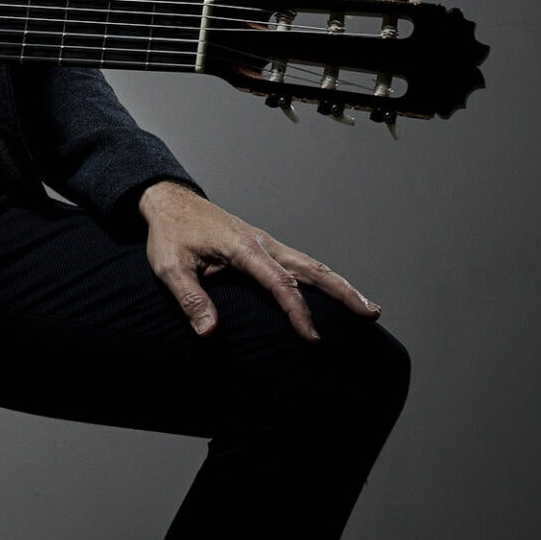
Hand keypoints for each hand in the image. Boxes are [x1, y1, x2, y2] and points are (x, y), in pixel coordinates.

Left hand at [137, 179, 379, 341]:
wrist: (171, 203)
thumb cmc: (170, 233)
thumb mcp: (170, 266)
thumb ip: (190, 298)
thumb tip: (209, 331)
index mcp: (242, 248)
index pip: (280, 282)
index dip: (298, 310)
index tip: (312, 336)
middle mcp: (262, 243)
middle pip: (311, 268)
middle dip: (343, 291)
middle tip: (370, 314)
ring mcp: (266, 243)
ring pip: (311, 264)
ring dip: (339, 285)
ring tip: (366, 308)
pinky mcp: (263, 247)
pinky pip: (299, 263)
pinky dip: (322, 278)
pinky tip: (333, 293)